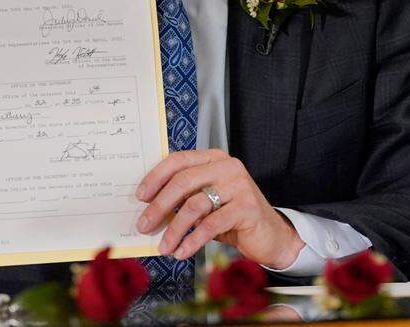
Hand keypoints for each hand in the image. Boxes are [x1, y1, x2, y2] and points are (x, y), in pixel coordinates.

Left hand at [135, 149, 303, 269]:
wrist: (269, 234)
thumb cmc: (232, 216)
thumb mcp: (207, 201)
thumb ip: (185, 197)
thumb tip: (149, 208)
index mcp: (214, 159)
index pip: (179, 160)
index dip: (156, 177)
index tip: (140, 196)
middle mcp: (227, 167)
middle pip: (183, 181)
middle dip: (159, 205)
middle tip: (144, 225)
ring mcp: (239, 186)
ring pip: (195, 205)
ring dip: (174, 229)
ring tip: (164, 246)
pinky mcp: (246, 208)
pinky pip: (211, 225)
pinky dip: (192, 240)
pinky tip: (182, 252)